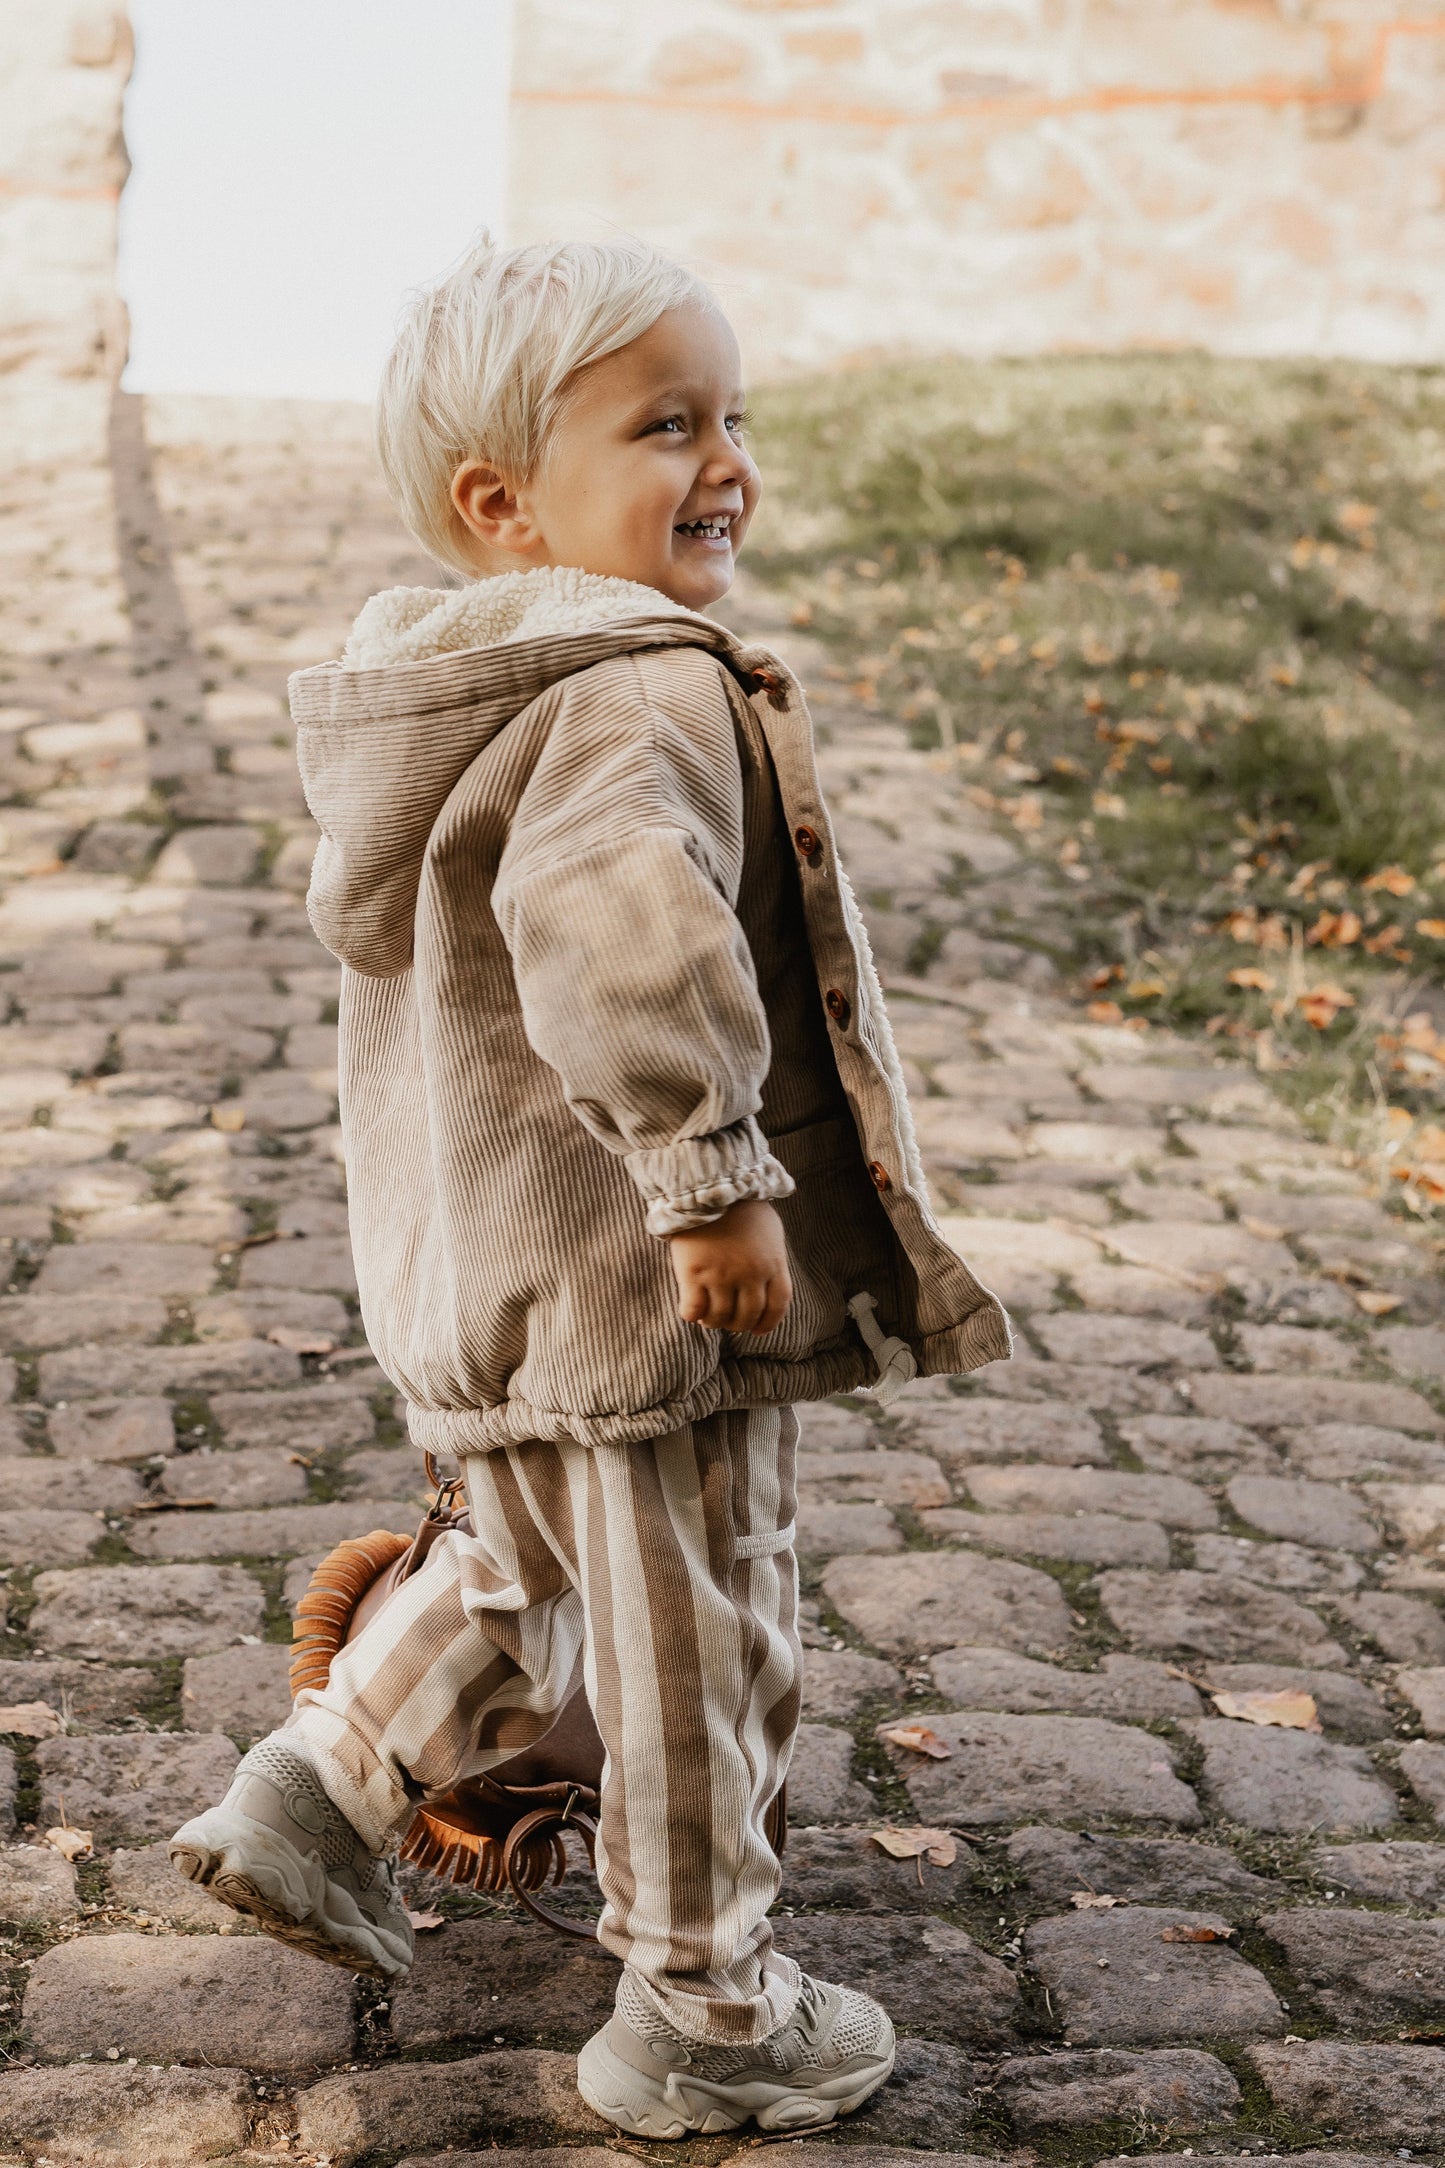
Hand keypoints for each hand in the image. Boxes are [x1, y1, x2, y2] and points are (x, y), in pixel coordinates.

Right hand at [668, 1198, 792, 1334]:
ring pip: (720, 1317)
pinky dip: (692, 1315)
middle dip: (738, 1324)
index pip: (777, 1306)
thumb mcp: (769, 1230)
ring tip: (708, 1317)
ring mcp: (721, 1275)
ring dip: (714, 1322)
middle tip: (728, 1321)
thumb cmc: (739, 1205)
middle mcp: (749, 1275)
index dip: (768, 1323)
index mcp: (772, 1264)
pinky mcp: (694, 1272)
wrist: (708, 1185)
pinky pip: (693, 1309)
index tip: (758, 1330)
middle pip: (747, 1316)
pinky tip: (691, 1311)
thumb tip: (769, 1280)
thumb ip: (771, 1257)